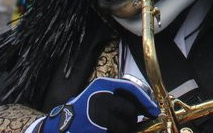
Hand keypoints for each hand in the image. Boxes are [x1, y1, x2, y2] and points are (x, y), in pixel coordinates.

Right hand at [40, 77, 159, 132]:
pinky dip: (117, 132)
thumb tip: (144, 106)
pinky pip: (117, 131)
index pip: (131, 88)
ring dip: (125, 129)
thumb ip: (116, 98)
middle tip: (133, 124)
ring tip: (115, 129)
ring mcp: (98, 112)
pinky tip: (107, 132)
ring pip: (125, 124)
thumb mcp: (97, 97)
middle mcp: (101, 95)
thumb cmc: (82, 113)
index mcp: (102, 84)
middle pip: (130, 108)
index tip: (153, 110)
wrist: (59, 128)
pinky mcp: (97, 127)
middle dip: (134, 120)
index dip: (145, 100)